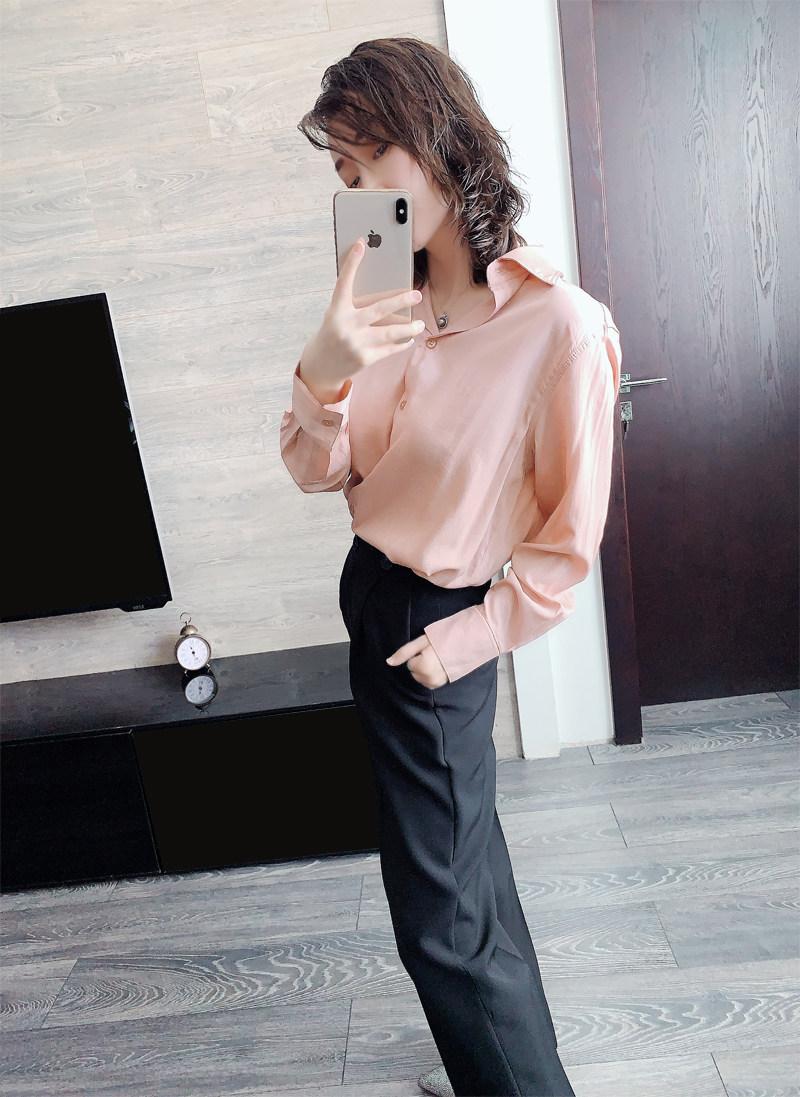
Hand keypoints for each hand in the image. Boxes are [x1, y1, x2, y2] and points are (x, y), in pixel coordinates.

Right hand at [299, 238, 423, 400]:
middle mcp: (346, 325)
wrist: (320, 366)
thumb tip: (383, 293)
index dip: (352, 263)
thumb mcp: (336, 316)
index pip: (344, 283)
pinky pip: (389, 349)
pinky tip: (409, 339)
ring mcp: (356, 343)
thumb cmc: (332, 334)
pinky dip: (401, 343)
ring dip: (409, 328)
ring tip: (420, 324)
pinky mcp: (365, 358)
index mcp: (336, 311)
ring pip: (389, 333)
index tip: (361, 243)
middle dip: (401, 301)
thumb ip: (354, 305)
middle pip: (379, 309)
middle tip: (416, 295)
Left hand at [386, 635, 448, 689]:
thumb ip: (404, 653)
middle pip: (415, 672)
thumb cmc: (445, 638)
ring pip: (421, 677)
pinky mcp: (443, 684)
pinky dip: (431, 674)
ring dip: (426, 669)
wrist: (469, 641)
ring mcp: (438, 683)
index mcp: (423, 668)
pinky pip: (429, 682)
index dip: (418, 654)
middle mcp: (430, 679)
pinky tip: (440, 665)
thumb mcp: (422, 641)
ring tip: (439, 658)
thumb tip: (388, 662)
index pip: (410, 663)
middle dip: (421, 662)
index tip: (429, 649)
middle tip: (434, 652)